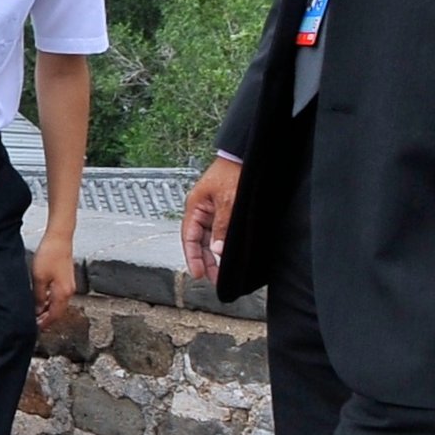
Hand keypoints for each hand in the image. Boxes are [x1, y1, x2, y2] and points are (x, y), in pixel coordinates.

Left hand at [31, 230, 76, 329]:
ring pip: (59, 304)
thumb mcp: (39, 278)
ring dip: (49, 310)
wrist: (59, 239)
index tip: (36, 329)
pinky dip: (51, 301)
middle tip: (35, 324)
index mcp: (63, 293)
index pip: (55, 315)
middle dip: (48, 318)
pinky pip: (59, 296)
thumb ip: (39, 296)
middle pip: (59, 311)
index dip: (46, 323)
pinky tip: (43, 300)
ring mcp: (69, 285)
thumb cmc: (49, 255)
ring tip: (37, 314)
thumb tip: (38, 310)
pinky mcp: (66, 279)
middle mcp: (69, 291)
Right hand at [182, 157, 240, 280]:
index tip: (197, 273)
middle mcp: (202, 210)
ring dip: (214, 254)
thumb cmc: (232, 172)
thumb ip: (221, 227)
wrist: (245, 156)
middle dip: (205, 260)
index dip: (192, 256)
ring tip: (221, 270)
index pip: (189, 237)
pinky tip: (228, 253)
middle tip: (213, 278)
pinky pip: (220, 231)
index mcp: (195, 207)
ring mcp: (213, 210)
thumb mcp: (227, 202)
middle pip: (199, 241)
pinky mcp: (225, 209)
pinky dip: (223, 244)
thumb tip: (218, 250)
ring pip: (210, 238)